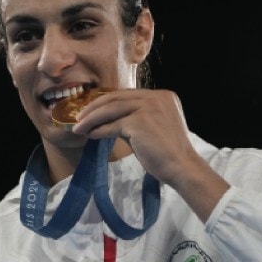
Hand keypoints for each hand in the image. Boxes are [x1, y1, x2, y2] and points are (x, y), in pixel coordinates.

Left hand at [71, 88, 228, 221]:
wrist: (182, 168)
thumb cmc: (168, 153)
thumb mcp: (152, 128)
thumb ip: (134, 119)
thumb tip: (106, 120)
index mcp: (163, 96)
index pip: (127, 94)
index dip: (107, 101)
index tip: (92, 109)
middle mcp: (156, 97)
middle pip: (116, 97)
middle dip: (94, 107)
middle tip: (79, 117)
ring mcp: (148, 107)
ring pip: (111, 109)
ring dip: (92, 118)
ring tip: (79, 127)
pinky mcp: (139, 122)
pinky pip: (113, 125)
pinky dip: (99, 130)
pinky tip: (90, 135)